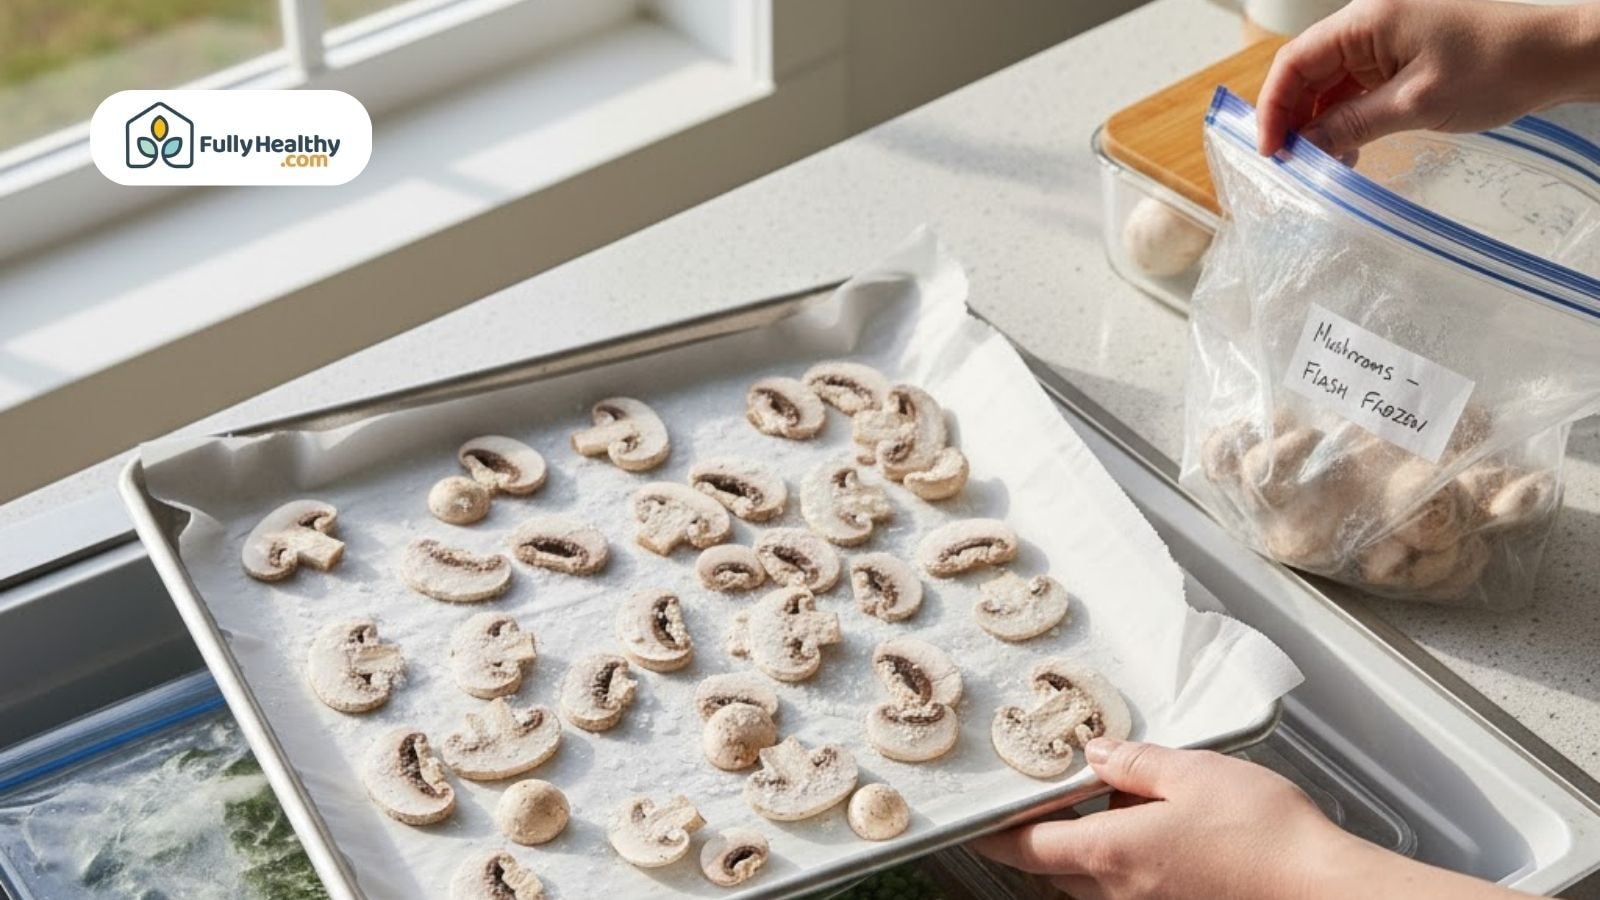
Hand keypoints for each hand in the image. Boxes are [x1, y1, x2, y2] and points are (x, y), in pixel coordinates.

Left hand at [969, 737, 1531, 899]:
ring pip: (1089, 880)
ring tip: (1095, 801)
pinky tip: (1145, 825)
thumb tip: (1095, 753)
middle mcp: (1121, 890)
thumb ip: (1134, 762)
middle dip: (1033, 838)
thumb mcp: (1191, 773)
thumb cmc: (1262, 833)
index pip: (1027, 848)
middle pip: (1052, 869)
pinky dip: (1118, 858)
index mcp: (1110, 853)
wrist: (1321, 887)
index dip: (993, 833)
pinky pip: (1126, 887)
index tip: (974, 819)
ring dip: (1079, 846)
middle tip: (1031, 800)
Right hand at [1256, 0, 1599, 156]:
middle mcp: (1370, 21)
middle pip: (1307, 71)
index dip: (1273, 107)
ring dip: (1320, 122)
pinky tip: (1348, 148)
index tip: (1270, 151)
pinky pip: (1356, 84)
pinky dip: (1346, 117)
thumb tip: (1303, 148)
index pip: (1295, 61)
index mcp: (1367, 19)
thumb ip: (1351, 124)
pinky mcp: (1401, 53)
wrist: (1554, 56)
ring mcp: (1385, 37)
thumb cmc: (1495, 67)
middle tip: (1291, 164)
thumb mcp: (1415, 104)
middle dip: (1294, 119)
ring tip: (1324, 164)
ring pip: (1330, 82)